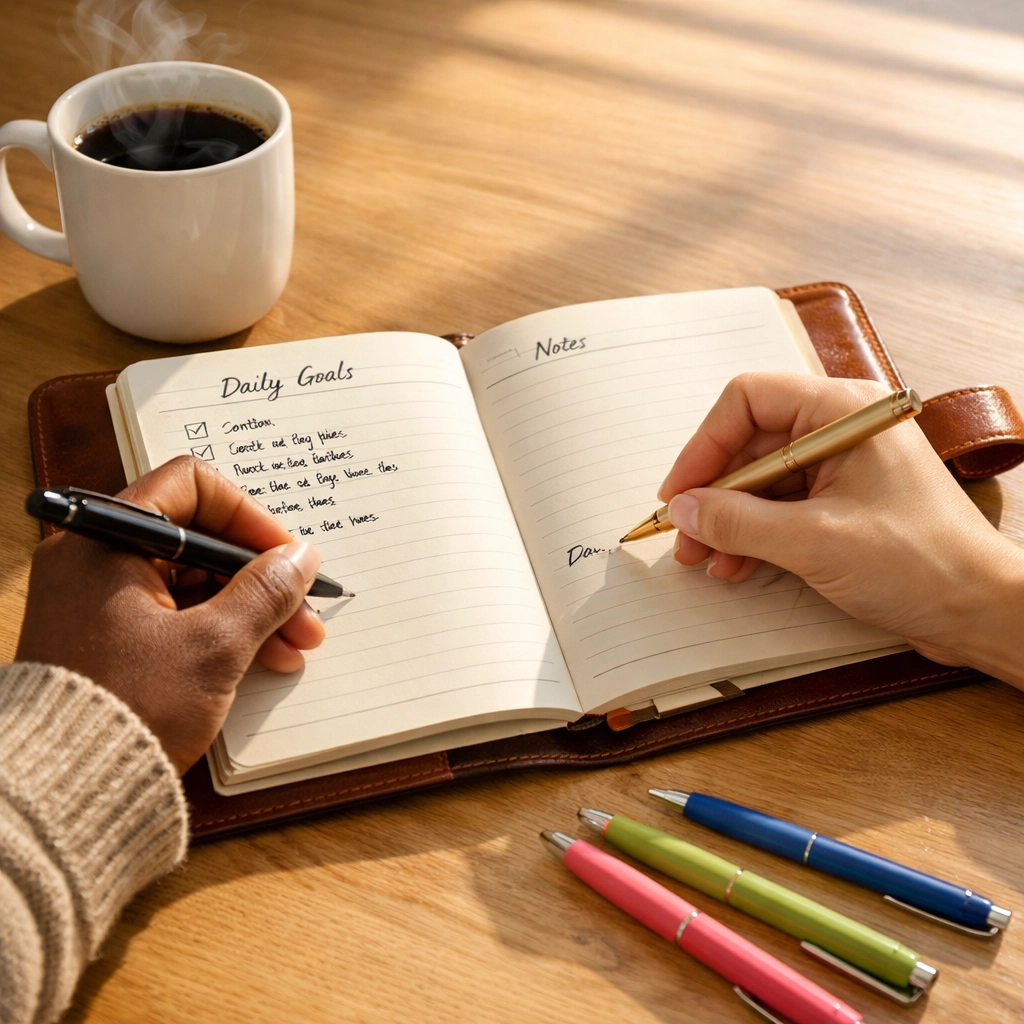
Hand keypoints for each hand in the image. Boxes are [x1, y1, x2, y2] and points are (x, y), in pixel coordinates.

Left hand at [16, 456, 326, 772]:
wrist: (65, 789)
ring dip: (249, 607)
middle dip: (260, 577)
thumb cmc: (128, 709)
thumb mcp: (214, 646)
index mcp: (105, 540)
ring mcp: (98, 598)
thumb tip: (300, 557)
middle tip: (303, 613)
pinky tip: (260, 657)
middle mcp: (95, 558)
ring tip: (293, 647)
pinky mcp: (107, 635)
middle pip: (197, 539)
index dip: (249, 516)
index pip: (191, 486)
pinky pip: (175, 612)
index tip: (284, 556)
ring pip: (192, 580)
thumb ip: (265, 592)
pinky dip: (219, 628)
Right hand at [658, 373, 1023, 687]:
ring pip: (761, 480)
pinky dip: (752, 534)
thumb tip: (683, 507)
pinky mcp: (842, 503)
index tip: (680, 492)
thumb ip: (738, 521)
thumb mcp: (813, 540)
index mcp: (843, 411)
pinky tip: (733, 565)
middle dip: (712, 492)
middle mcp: (840, 429)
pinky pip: (781, 507)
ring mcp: (842, 467)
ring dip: (727, 519)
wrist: (979, 611)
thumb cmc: (921, 563)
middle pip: (750, 443)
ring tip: (701, 557)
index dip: (704, 445)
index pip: (748, 400)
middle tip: (684, 534)